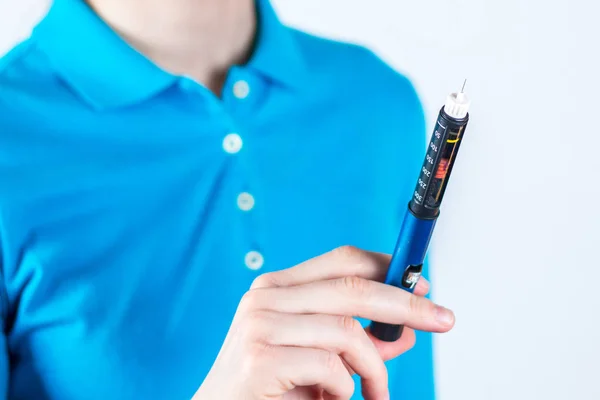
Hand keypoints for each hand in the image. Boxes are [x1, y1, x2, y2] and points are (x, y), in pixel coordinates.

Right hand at [193, 246, 454, 399]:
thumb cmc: (270, 387)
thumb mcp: (322, 358)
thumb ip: (360, 341)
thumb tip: (405, 328)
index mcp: (279, 287)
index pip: (343, 260)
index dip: (388, 267)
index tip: (424, 283)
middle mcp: (265, 297)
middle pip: (352, 286)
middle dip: (405, 302)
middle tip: (442, 319)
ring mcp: (259, 325)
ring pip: (346, 331)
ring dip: (374, 368)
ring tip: (376, 393)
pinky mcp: (260, 360)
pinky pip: (330, 367)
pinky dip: (346, 388)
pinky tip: (333, 399)